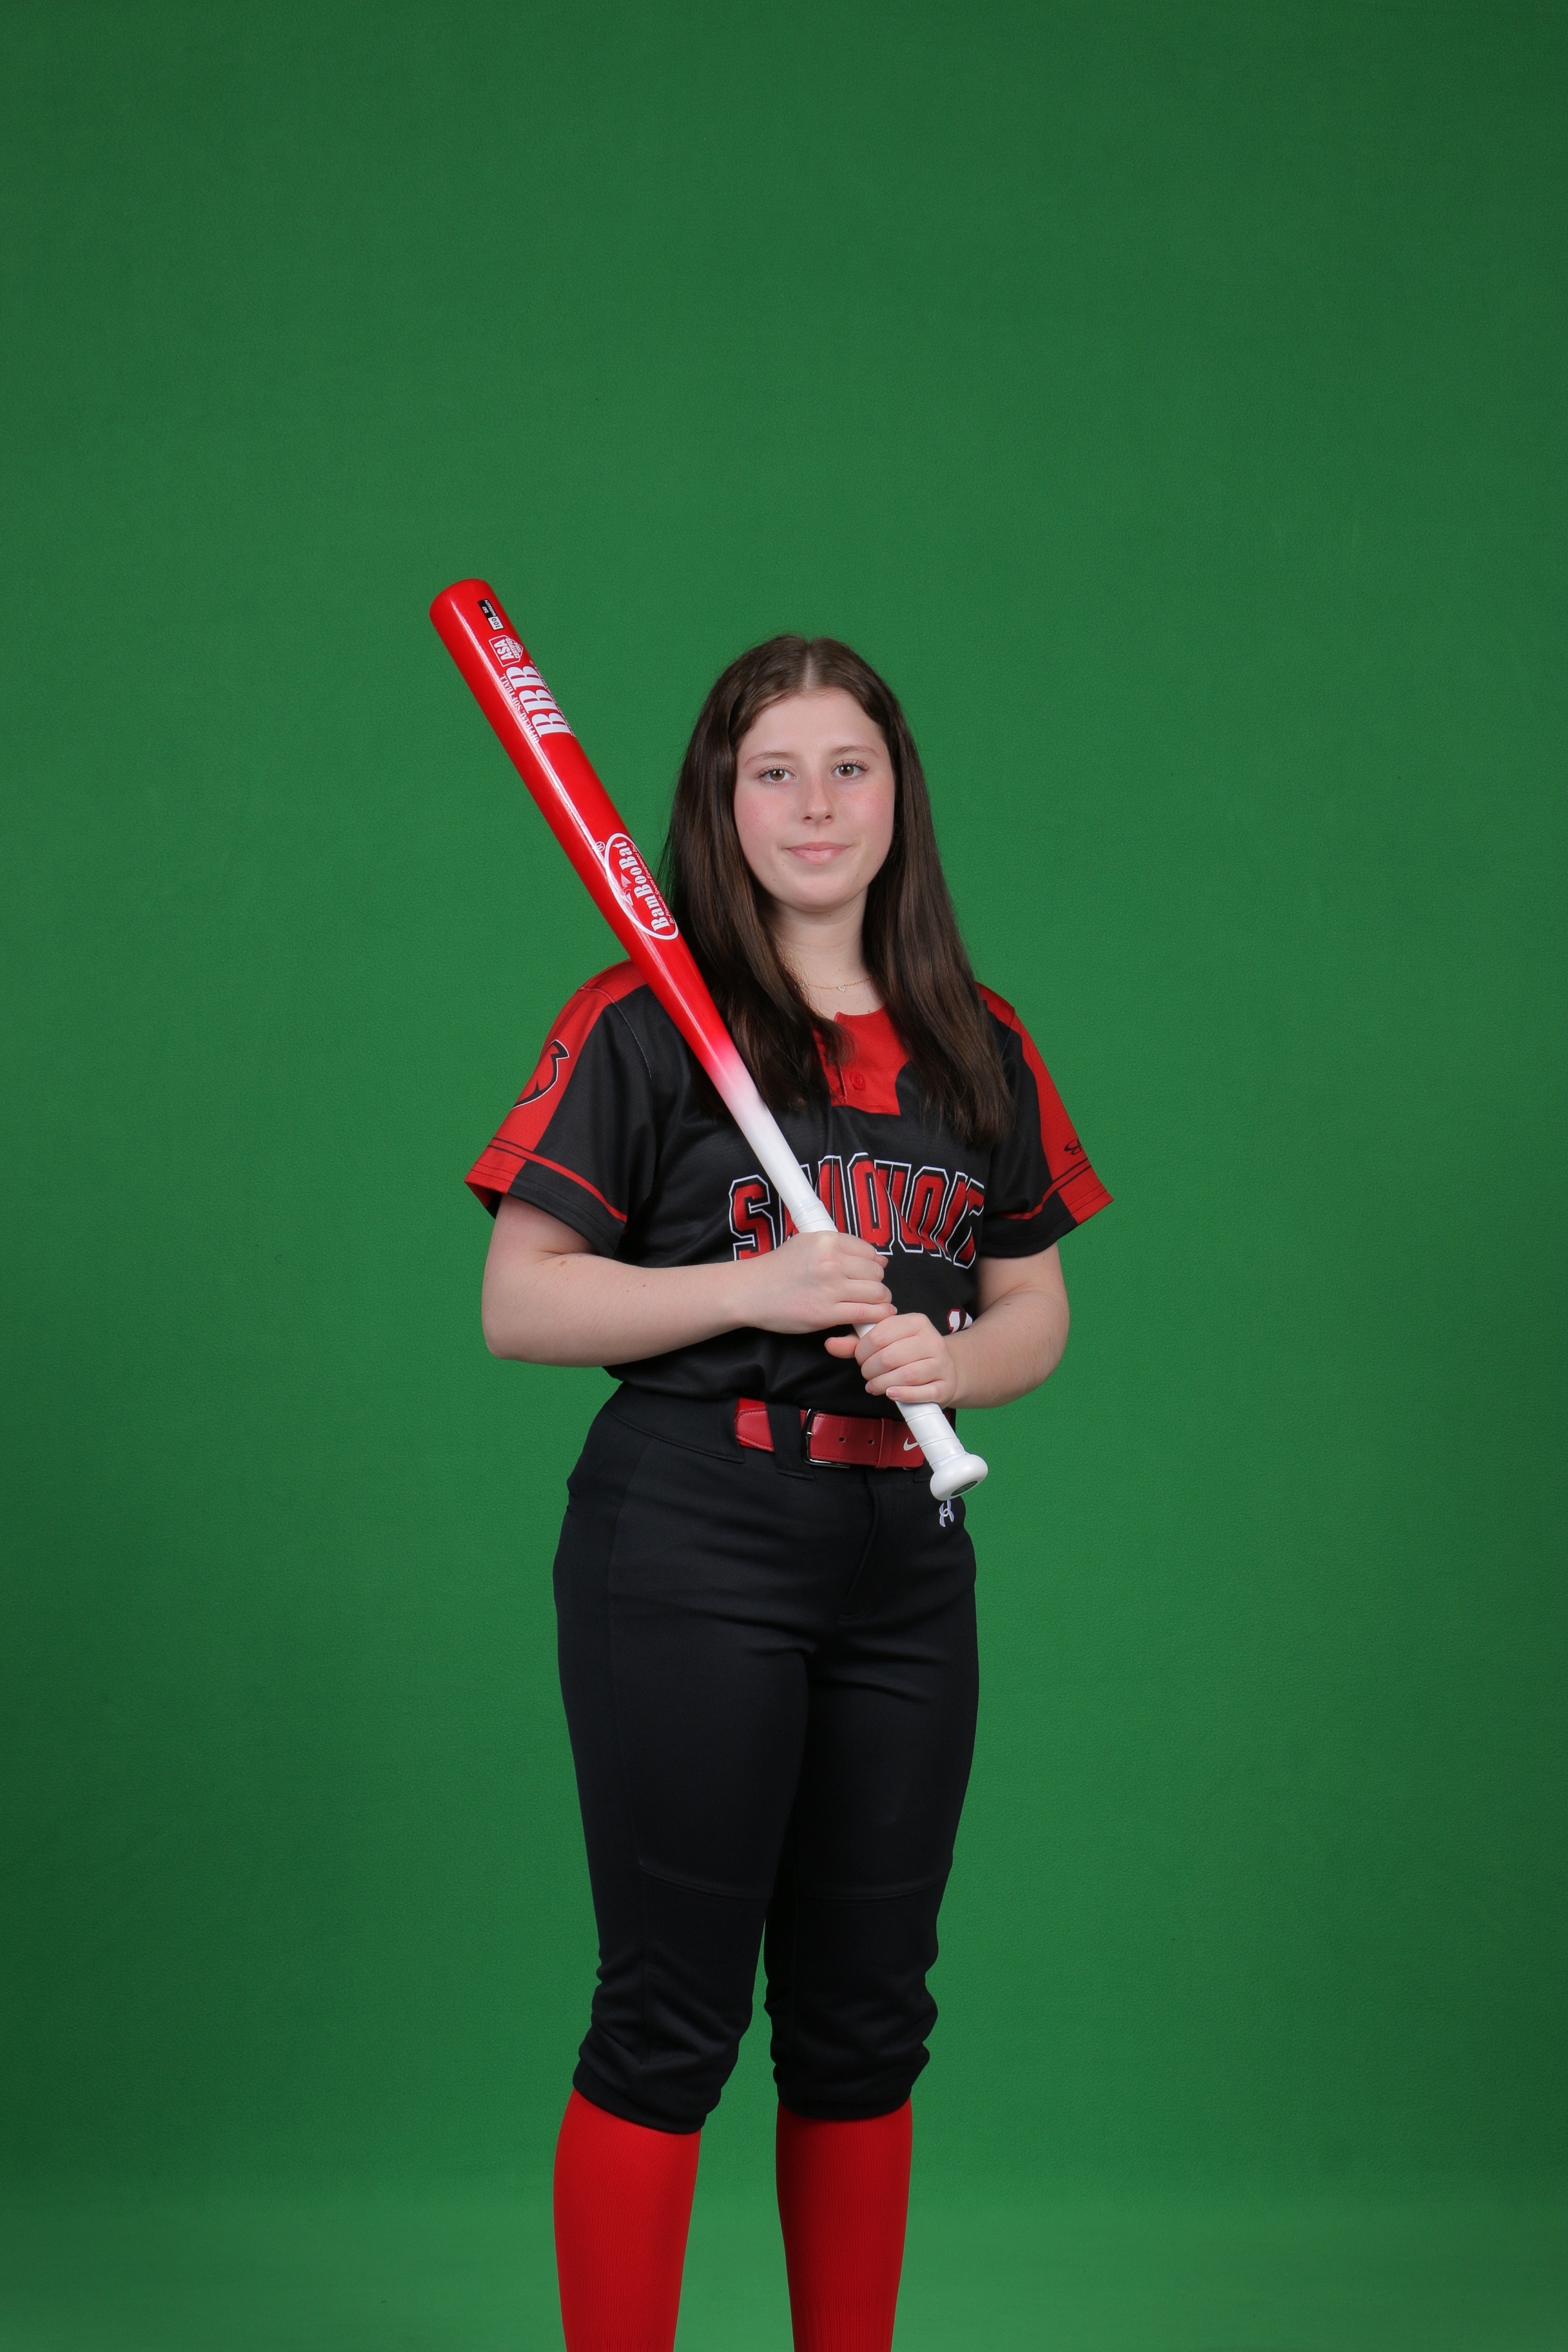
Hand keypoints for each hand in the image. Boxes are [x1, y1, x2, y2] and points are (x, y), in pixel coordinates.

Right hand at [736, 1229, 895, 1336]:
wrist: (752, 1290)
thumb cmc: (779, 1267)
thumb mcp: (808, 1243)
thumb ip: (841, 1247)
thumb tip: (880, 1259)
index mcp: (827, 1240)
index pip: (869, 1252)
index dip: (872, 1264)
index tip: (866, 1274)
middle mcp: (831, 1262)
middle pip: (876, 1273)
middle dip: (877, 1283)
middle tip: (869, 1291)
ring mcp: (830, 1288)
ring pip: (877, 1293)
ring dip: (880, 1300)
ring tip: (873, 1303)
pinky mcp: (826, 1313)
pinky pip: (866, 1313)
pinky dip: (877, 1315)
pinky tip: (876, 1316)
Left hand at [825, 1311, 959, 1405]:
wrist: (946, 1368)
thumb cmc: (909, 1353)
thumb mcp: (885, 1342)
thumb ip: (856, 1343)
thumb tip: (830, 1344)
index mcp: (916, 1322)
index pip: (881, 1334)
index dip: (862, 1350)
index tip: (860, 1358)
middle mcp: (932, 1340)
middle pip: (890, 1356)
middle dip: (870, 1369)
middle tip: (867, 1374)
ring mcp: (941, 1363)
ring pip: (906, 1375)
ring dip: (883, 1384)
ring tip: (874, 1386)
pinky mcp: (946, 1385)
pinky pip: (923, 1392)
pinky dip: (903, 1395)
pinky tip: (891, 1393)